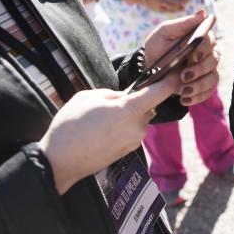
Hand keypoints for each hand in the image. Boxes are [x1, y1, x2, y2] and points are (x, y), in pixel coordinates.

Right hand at [38, 83, 175, 194]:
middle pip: (147, 106)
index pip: (161, 92)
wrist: (59, 162)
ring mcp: (134, 142)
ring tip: (100, 119)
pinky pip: (131, 132)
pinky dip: (122, 127)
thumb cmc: (70, 126)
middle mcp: (137, 127)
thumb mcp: (88, 97)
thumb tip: (125, 97)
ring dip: (127, 115)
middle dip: (135, 101)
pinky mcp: (128, 152)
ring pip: (139, 119)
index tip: (175, 71)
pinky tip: (101, 131)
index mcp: (130, 110)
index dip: (171, 79)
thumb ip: (112, 94)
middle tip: (110, 102)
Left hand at [142, 11, 219, 105]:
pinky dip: (196, 97)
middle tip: (183, 75)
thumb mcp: (165, 32)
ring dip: (198, 85)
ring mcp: (206, 71)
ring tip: (182, 90)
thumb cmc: (156, 47)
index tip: (192, 56)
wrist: (146, 70)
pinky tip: (183, 99)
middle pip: (214, 61)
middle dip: (199, 69)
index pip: (210, 42)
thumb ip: (184, 23)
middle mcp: (208, 54)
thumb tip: (203, 13)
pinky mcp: (203, 86)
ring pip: (213, 78)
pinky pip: (207, 93)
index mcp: (201, 39)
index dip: (203, 49)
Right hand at [143, 0, 183, 12]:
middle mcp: (161, 6)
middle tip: (184, 8)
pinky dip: (170, 11)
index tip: (183, 2)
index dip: (178, 3)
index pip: (172, 3)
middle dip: (178, 8)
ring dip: (175, 10)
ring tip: (181, 10)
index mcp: (162, 0)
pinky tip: (174, 10)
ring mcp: (159, 9)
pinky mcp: (157, 11)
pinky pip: (165, 12)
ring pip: (169, 11)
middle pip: (172, 8)